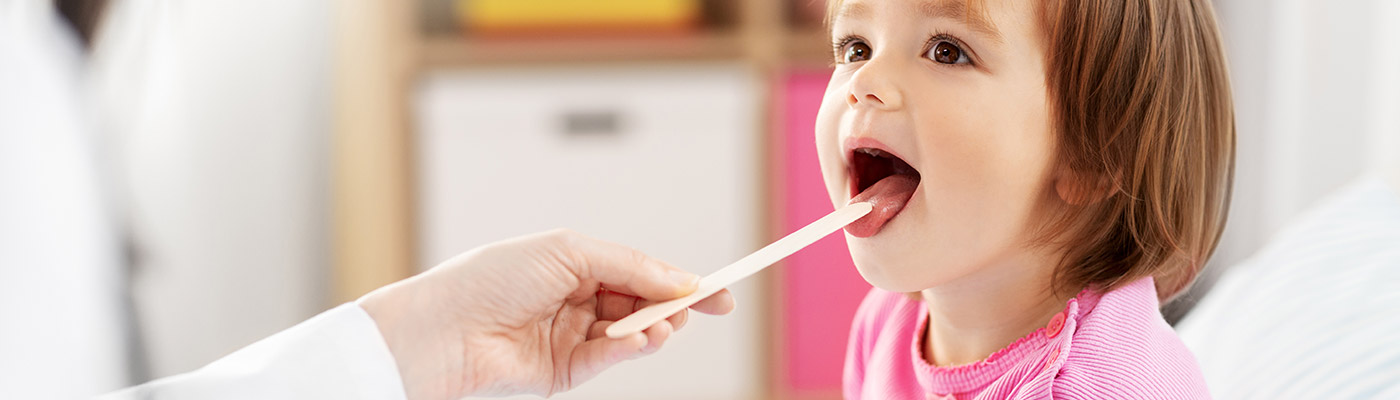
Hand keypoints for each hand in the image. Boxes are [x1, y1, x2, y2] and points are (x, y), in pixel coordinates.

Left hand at [358, 229, 734, 399]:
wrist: (445, 329)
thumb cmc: (491, 278)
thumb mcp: (569, 252)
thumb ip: (630, 266)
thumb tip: (681, 279)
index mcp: (575, 264)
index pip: (640, 272)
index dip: (680, 281)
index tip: (719, 291)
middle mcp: (576, 301)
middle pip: (643, 303)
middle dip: (673, 305)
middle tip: (702, 306)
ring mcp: (573, 337)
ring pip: (633, 334)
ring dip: (655, 327)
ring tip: (663, 323)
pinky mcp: (566, 372)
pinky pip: (611, 359)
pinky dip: (633, 349)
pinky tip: (644, 339)